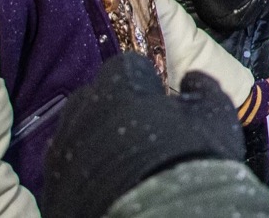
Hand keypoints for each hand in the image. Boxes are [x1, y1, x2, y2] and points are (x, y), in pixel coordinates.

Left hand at [41, 54, 247, 217]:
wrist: (161, 215)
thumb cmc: (190, 156)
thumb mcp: (215, 114)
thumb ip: (203, 89)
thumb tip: (193, 80)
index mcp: (119, 85)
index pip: (126, 66)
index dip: (145, 82)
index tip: (160, 100)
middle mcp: (82, 113)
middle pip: (93, 98)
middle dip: (114, 107)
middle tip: (142, 129)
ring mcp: (62, 153)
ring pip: (77, 134)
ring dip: (96, 140)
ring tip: (124, 162)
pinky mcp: (53, 188)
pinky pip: (68, 169)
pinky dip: (85, 172)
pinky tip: (109, 184)